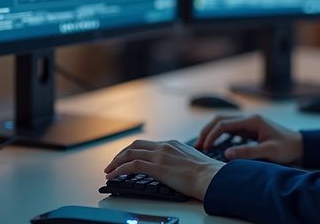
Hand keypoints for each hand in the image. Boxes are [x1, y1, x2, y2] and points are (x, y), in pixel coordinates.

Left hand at [103, 139, 223, 199]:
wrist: (211, 176)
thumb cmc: (206, 173)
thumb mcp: (192, 160)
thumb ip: (180, 160)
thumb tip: (176, 168)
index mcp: (172, 144)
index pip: (147, 144)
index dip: (133, 150)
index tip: (126, 157)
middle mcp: (164, 147)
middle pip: (135, 145)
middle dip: (120, 154)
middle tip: (113, 163)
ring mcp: (160, 156)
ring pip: (130, 153)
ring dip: (116, 162)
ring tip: (108, 170)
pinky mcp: (157, 167)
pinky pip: (131, 166)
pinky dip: (119, 170)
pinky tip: (113, 176)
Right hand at [194, 114, 302, 164]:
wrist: (301, 146)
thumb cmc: (288, 148)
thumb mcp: (269, 152)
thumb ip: (248, 152)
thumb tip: (227, 154)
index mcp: (252, 121)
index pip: (224, 124)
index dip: (211, 135)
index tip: (203, 147)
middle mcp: (249, 119)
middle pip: (220, 120)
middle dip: (207, 131)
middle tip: (197, 146)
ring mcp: (248, 124)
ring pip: (223, 123)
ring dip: (211, 132)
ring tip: (202, 146)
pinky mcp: (249, 130)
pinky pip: (229, 130)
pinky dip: (219, 136)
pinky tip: (214, 145)